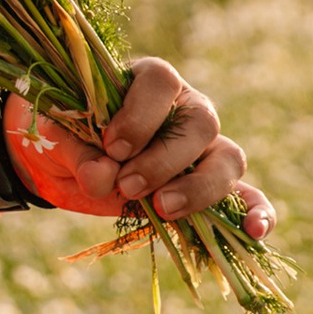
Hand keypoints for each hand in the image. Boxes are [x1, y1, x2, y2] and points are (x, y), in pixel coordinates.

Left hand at [8, 58, 274, 238]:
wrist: (69, 163)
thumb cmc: (66, 136)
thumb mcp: (54, 138)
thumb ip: (75, 151)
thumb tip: (102, 176)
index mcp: (146, 82)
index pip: (161, 81)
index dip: (140, 115)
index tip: (111, 147)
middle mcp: (185, 108)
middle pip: (201, 122)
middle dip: (164, 159)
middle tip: (127, 186)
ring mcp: (205, 147)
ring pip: (227, 158)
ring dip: (199, 187)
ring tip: (162, 208)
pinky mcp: (211, 185)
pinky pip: (248, 196)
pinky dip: (257, 212)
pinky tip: (254, 232)